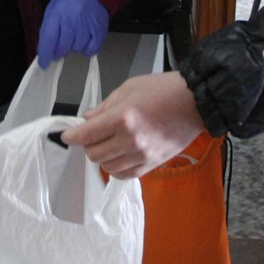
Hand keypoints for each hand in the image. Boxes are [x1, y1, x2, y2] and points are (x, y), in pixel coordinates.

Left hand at [36, 0, 109, 66]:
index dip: (46, 54)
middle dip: (58, 51)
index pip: (49, 39)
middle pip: (63, 47)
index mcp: (57, 13)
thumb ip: (48, 29)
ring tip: (74, 35)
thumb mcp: (53, 9)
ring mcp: (87, 26)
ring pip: (76, 49)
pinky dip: (86, 49)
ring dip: (73, 47)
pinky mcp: (100, 31)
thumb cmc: (67, 0)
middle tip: (59, 48)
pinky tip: (84, 40)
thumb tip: (45, 51)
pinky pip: (91, 50)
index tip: (44, 64)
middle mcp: (72, 20)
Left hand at [60, 72, 205, 178]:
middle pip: (94, 154)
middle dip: (87, 145)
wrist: (196, 103)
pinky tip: (118, 158)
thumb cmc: (163, 89)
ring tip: (107, 145)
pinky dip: (116, 169)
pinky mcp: (153, 164)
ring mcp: (142, 155)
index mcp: (122, 118)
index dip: (72, 136)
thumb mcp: (129, 88)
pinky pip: (126, 175)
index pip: (87, 135)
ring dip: (102, 156)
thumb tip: (88, 118)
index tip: (67, 135)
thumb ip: (106, 105)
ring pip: (108, 167)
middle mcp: (130, 140)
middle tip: (91, 135)